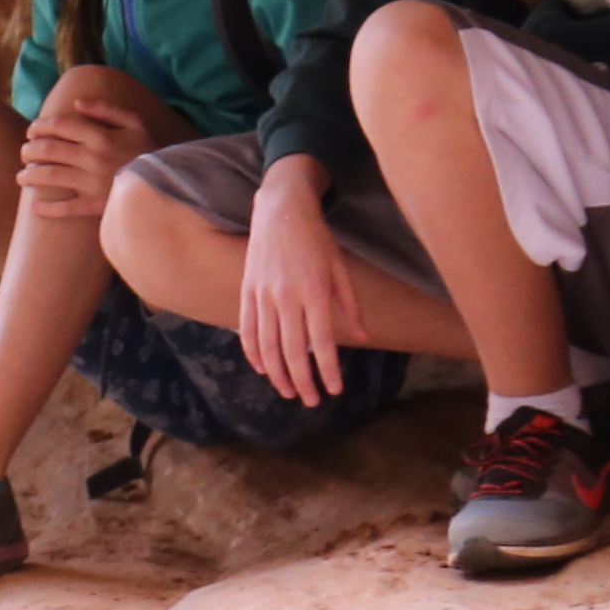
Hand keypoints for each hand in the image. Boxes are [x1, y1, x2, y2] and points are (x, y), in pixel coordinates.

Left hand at [15, 76, 162, 221]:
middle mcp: (92, 158)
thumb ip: (106, 109)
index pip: (59, 125)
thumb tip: (76, 103)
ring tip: (21, 177)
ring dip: (30, 176)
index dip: (40, 126)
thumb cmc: (148, 151)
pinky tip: (34, 206)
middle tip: (24, 152)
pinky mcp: (96, 206)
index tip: (31, 130)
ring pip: (50, 177)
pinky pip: (66, 209)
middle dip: (29, 150)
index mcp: (100, 136)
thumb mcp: (134, 122)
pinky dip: (47, 208)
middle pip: (49, 150)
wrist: (169, 184)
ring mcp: (92, 183)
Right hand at [237, 161, 365, 406]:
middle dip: (303, 381)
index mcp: (315, 291)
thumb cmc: (317, 239)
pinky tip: (263, 369)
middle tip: (311, 401)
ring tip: (289, 391)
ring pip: (268, 346)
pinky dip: (254, 354)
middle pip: (293, 351)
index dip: (328, 370)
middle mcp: (287, 296)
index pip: (323, 342)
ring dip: (278, 374)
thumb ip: (350, 306)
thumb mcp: (340, 268)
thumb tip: (363, 338)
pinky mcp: (247, 291)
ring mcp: (263, 295)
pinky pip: (248, 330)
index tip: (334, 390)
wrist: (282, 209)